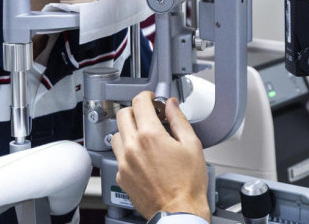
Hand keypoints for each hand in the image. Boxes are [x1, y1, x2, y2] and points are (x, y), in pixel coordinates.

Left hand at [111, 91, 209, 220]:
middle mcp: (132, 147)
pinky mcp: (121, 176)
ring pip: (116, 134)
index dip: (147, 96)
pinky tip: (141, 155)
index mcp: (150, 135)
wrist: (179, 211)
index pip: (139, 102)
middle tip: (149, 116)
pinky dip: (127, 150)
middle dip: (136, 111)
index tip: (152, 99)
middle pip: (123, 114)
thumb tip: (170, 105)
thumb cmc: (188, 184)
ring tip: (143, 136)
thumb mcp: (192, 145)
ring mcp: (124, 162)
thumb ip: (179, 120)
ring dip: (128, 130)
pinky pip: (117, 155)